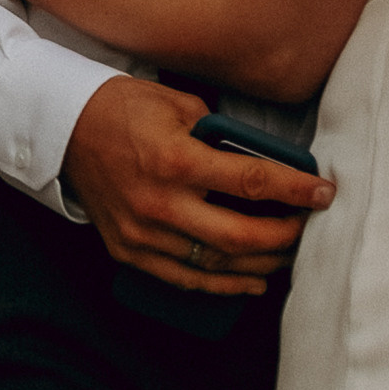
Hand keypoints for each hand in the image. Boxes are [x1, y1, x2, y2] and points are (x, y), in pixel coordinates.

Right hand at [63, 77, 335, 295]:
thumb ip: (218, 133)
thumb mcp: (177, 104)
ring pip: (214, 265)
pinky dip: (222, 285)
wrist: (64, 130)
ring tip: (288, 255)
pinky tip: (252, 281)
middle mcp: (160, 204)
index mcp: (176, 160)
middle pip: (238, 236)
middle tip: (309, 227)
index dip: (294, 190)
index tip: (324, 192)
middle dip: (283, 236)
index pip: (251, 181)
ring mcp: (143, 235)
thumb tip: (259, 160)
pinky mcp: (130, 252)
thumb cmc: (125, 108)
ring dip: (259, 264)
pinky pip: (184, 279)